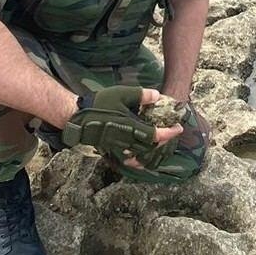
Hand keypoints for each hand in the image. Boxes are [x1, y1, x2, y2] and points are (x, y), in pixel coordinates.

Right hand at [61, 86, 181, 166]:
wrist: (76, 117)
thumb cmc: (99, 105)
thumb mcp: (122, 94)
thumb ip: (141, 95)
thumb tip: (158, 96)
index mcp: (131, 128)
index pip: (156, 135)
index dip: (169, 133)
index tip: (179, 128)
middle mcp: (126, 142)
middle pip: (151, 148)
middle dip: (163, 142)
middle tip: (170, 133)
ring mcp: (118, 148)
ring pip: (140, 157)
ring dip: (151, 153)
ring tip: (157, 145)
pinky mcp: (110, 150)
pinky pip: (127, 159)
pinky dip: (136, 159)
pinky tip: (139, 156)